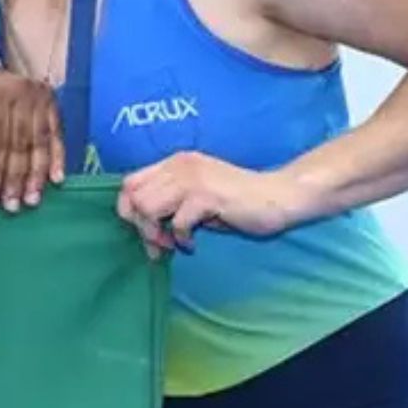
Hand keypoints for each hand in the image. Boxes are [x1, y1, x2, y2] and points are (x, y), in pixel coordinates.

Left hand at [0, 62, 65, 211]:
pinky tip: (56, 179)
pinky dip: (56, 158)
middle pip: (20, 143)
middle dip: (16, 178)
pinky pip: (56, 134)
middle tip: (14, 206)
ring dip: (36, 175)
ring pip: (39, 142)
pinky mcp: (52, 101)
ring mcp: (40, 94)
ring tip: (32, 199)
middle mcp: (21, 91)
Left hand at [118, 152, 305, 259]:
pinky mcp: (208, 196)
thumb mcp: (196, 196)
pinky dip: (182, 239)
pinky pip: (178, 222)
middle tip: (160, 243)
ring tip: (174, 243)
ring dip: (156, 233)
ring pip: (148, 208)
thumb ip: (170, 201)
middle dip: (141, 226)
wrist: (279, 196)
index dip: (128, 210)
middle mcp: (180, 166)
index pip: (129, 183)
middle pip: (134, 198)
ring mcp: (194, 179)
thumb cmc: (237, 202)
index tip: (144, 231)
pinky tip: (193, 244)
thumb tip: (141, 226)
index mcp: (175, 163)